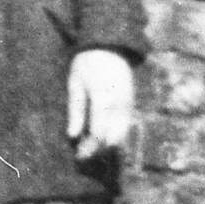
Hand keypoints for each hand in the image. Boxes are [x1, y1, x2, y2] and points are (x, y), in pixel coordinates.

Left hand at [67, 49, 135, 163]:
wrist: (109, 47)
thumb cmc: (86, 64)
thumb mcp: (75, 84)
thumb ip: (75, 110)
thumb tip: (73, 136)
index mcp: (103, 96)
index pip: (99, 131)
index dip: (90, 147)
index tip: (79, 156)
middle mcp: (119, 102)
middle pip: (113, 137)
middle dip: (99, 151)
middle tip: (82, 156)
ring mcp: (128, 103)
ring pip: (122, 134)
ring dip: (107, 145)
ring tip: (90, 149)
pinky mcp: (131, 103)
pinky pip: (125, 126)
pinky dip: (114, 136)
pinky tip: (100, 139)